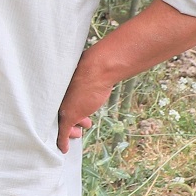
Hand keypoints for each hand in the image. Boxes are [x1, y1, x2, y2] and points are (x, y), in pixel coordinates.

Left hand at [55, 0, 195, 151]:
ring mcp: (65, 105)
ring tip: (79, 132)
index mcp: (70, 82)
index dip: (74, 107)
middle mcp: (64, 94)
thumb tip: (135, 45)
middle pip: (62, 111)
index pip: (67, 98)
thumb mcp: (107, 61)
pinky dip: (61, 142)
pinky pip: (61, 133)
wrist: (100, 65)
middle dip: (71, 121)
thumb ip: (113, 59)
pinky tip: (61, 150)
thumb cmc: (104, 59)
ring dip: (69, 131)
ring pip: (61, 124)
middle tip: (81, 126)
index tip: (81, 116)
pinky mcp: (68, 114)